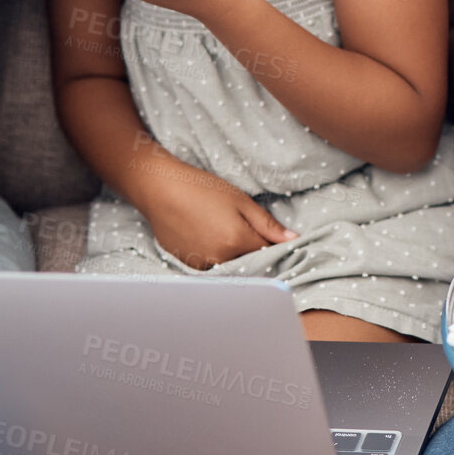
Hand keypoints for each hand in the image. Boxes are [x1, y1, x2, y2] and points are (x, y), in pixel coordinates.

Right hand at [134, 156, 297, 269]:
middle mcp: (221, 260)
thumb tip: (293, 239)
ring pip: (230, 266)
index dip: (272, 243)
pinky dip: (214, 255)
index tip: (270, 234)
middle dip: (252, 249)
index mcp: (237, 242)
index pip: (268, 253)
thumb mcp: (240, 200)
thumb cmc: (200, 188)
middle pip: (249, 262)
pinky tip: (204, 234)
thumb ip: (267, 224)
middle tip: (238, 225)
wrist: (160, 189)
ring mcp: (203, 265)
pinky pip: (211, 266)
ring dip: (232, 254)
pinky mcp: (188, 265)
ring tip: (217, 227)